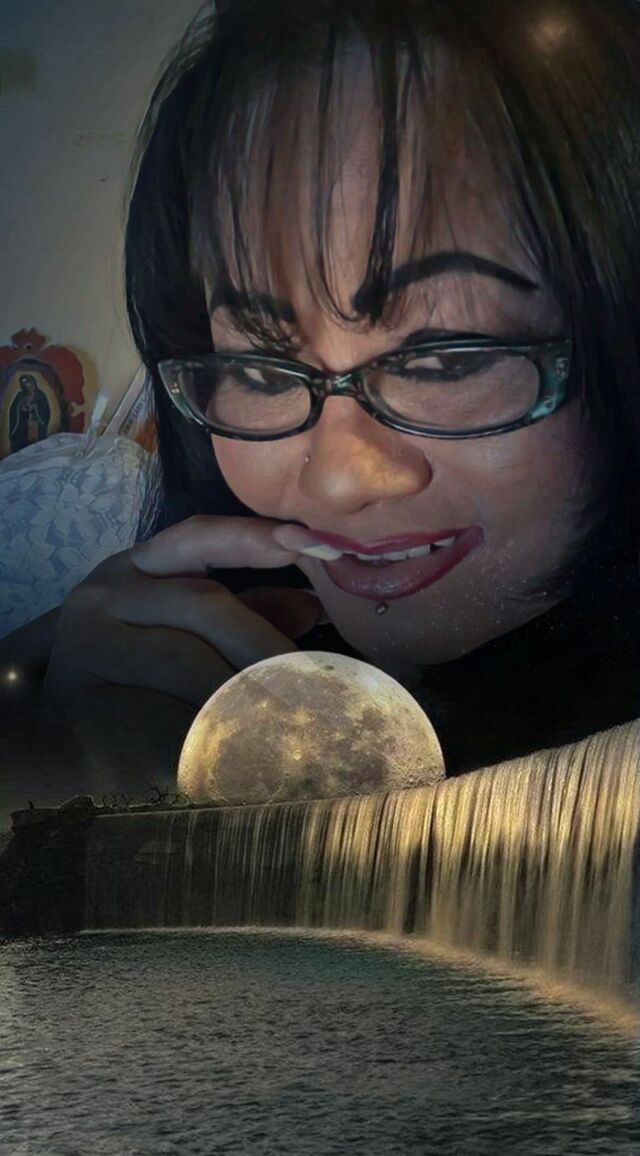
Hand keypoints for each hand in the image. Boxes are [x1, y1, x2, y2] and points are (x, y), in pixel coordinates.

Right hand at [2, 515, 322, 802]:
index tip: (308, 542)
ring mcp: (86, 641)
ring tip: (292, 719)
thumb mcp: (187, 639)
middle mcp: (106, 592)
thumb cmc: (132, 686)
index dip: (253, 538)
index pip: (198, 538)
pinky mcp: (79, 694)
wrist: (54, 746)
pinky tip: (242, 741)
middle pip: (203, 602)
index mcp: (138, 569)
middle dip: (266, 641)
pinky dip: (212, 724)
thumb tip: (309, 605)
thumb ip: (242, 617)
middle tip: (317, 677)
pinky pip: (162, 709)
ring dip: (246, 689)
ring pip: (185, 658)